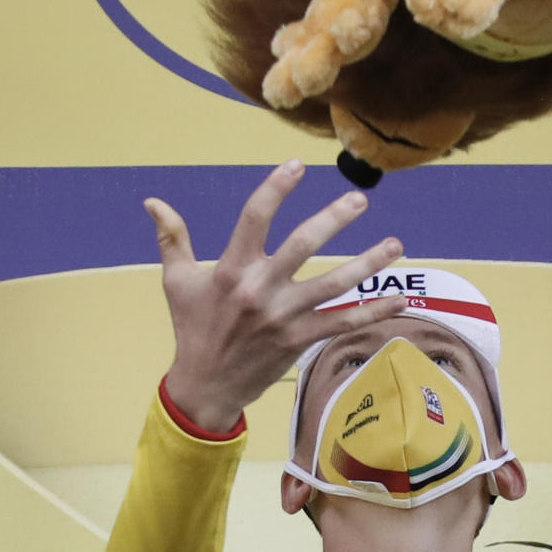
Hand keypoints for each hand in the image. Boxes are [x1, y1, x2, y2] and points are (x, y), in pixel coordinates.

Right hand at [145, 160, 405, 430]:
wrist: (205, 385)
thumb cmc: (192, 328)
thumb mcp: (177, 281)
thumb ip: (171, 238)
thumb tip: (152, 201)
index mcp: (231, 269)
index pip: (254, 218)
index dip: (276, 189)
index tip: (297, 165)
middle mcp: (259, 290)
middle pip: (302, 246)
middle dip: (333, 220)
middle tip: (359, 198)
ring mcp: (282, 317)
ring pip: (332, 286)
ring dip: (367, 264)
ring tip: (395, 244)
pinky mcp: (299, 341)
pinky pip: (343, 324)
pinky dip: (373, 312)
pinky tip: (400, 298)